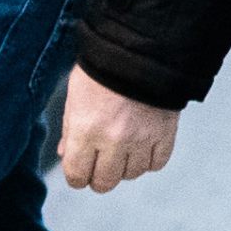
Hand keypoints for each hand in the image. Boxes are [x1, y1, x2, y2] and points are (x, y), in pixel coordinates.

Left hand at [59, 68, 177, 193]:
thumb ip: (70, 130)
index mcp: (85, 130)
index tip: (80, 170)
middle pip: (104, 183)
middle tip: (100, 162)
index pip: (77, 176)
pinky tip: (142, 144)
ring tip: (122, 146)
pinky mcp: (164, 134)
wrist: (139, 48)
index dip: (76, 176)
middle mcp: (113, 140)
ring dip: (125, 166)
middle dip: (98, 176)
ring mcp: (141, 139)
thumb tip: (66, 156)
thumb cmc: (101, 69)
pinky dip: (149, 159)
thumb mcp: (75, 97)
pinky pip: (156, 164)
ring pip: (131, 175)